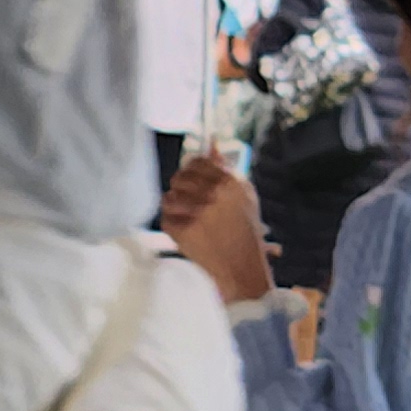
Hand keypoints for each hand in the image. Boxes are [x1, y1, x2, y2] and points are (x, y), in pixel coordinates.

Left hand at [161, 154, 275, 305]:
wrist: (242, 268)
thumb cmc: (244, 231)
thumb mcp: (244, 196)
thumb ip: (226, 168)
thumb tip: (211, 142)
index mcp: (230, 182)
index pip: (197, 162)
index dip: (191, 171)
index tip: (192, 181)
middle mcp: (214, 194)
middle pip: (179, 177)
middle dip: (181, 189)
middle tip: (190, 204)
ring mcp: (197, 212)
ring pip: (168, 197)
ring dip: (175, 208)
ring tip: (189, 220)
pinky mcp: (184, 230)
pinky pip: (165, 218)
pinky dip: (173, 226)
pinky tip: (187, 233)